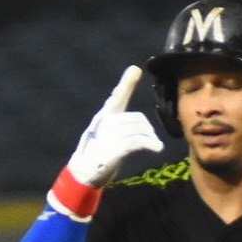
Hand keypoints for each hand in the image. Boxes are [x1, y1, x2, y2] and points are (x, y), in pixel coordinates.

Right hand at [65, 65, 162, 187]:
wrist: (84, 172)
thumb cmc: (99, 152)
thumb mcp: (109, 134)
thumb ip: (122, 124)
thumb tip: (139, 121)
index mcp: (104, 117)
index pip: (117, 98)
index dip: (126, 85)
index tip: (135, 70)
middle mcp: (106, 123)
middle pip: (136, 119)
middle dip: (147, 129)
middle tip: (152, 139)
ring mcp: (109, 136)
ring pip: (138, 130)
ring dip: (150, 138)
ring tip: (154, 145)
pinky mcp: (114, 150)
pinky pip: (137, 142)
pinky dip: (150, 145)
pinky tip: (157, 148)